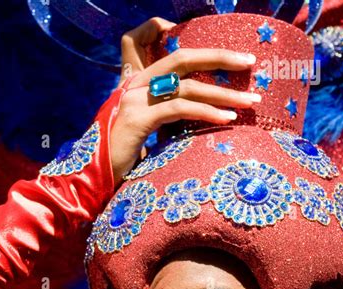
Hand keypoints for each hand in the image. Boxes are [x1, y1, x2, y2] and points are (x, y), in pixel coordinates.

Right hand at [110, 17, 258, 185]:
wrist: (92, 181)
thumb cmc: (124, 163)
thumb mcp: (150, 134)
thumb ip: (170, 119)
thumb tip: (204, 119)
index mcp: (139, 84)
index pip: (176, 57)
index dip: (206, 54)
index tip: (234, 61)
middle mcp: (136, 85)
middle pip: (184, 59)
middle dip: (220, 59)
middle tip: (250, 63)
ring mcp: (135, 100)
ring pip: (187, 86)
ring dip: (223, 93)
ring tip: (249, 102)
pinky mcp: (138, 120)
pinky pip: (179, 109)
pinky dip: (206, 112)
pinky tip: (226, 118)